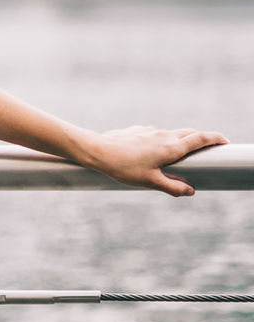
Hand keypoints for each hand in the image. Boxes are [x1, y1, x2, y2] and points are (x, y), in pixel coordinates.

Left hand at [85, 125, 228, 196]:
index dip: (215, 139)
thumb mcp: (150, 182)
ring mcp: (149, 130)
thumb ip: (172, 187)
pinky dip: (160, 142)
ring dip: (179, 142)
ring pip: (171, 134)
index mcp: (171, 147)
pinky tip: (150, 155)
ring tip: (177, 158)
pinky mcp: (137, 130)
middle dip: (201, 140)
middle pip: (189, 134)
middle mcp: (163, 135)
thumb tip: (190, 191)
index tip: (225, 142)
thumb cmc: (123, 168)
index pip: (200, 139)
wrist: (97, 151)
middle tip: (208, 149)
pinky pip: (155, 135)